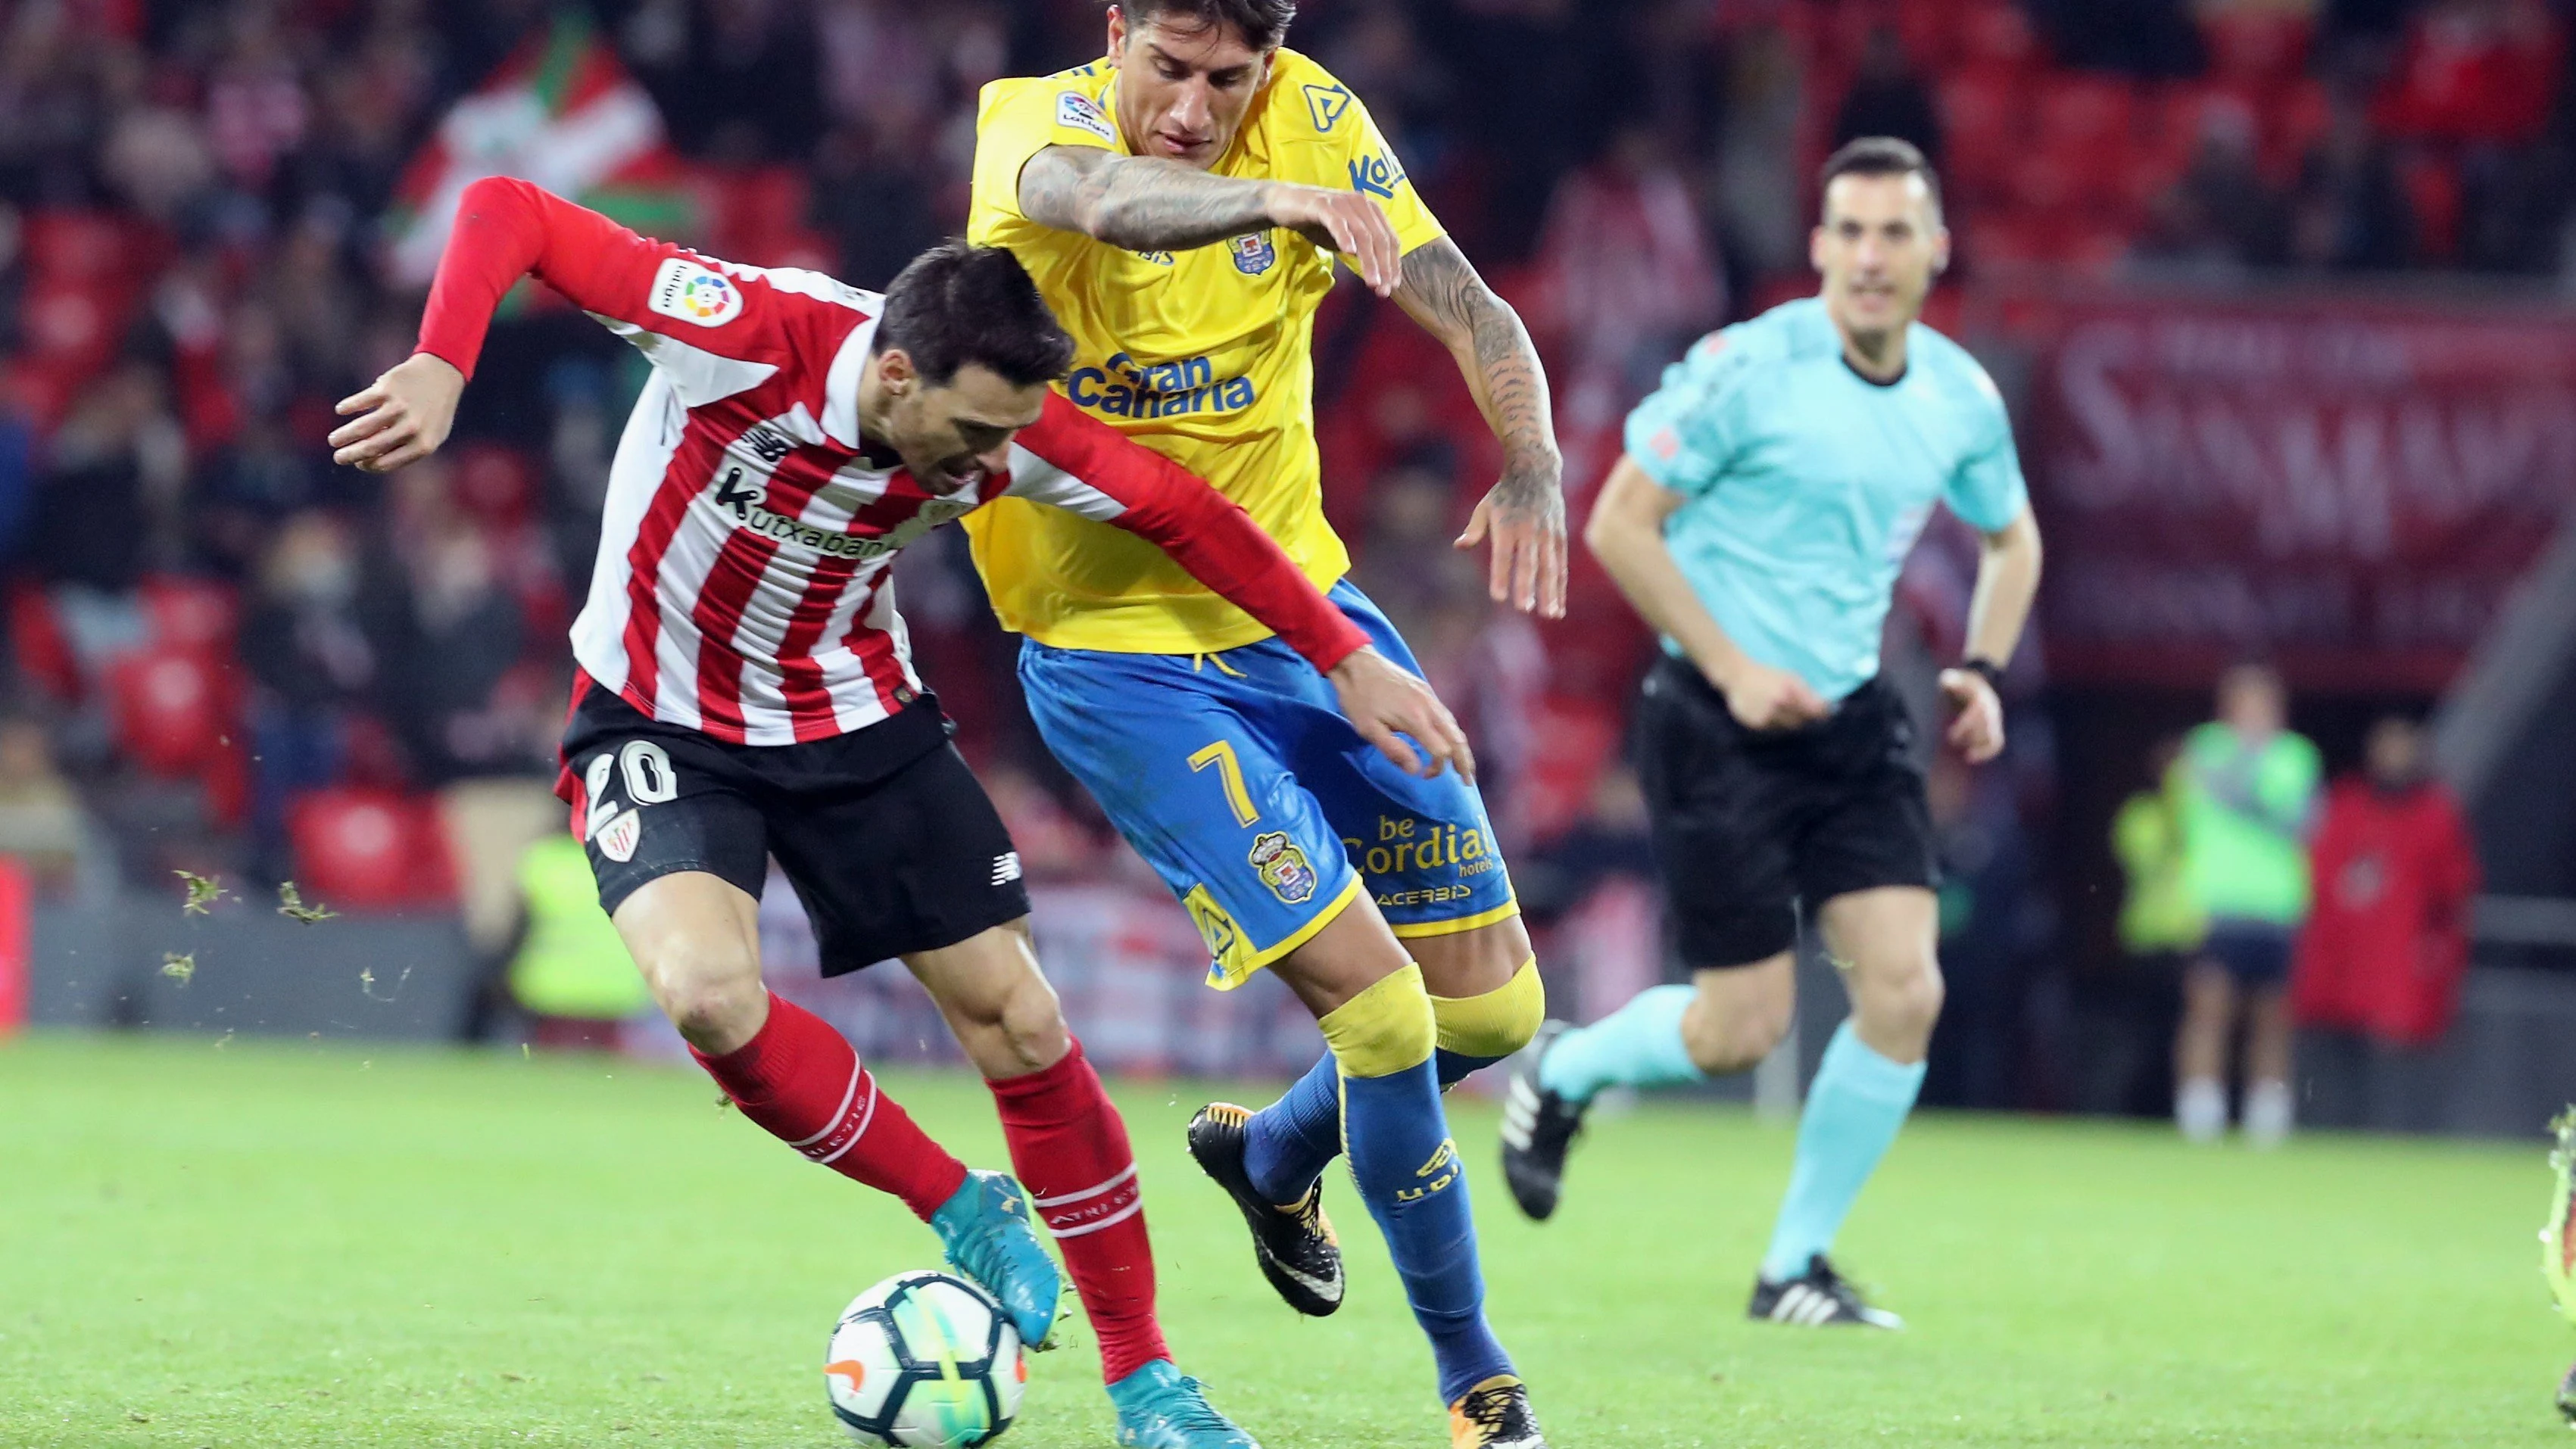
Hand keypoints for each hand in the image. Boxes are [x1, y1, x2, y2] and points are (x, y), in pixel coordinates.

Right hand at [329, 352, 464, 472]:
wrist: (442, 375)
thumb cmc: (434, 411)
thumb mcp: (430, 435)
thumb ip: (406, 450)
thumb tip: (370, 460)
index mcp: (423, 445)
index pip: (386, 463)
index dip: (367, 465)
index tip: (358, 463)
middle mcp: (411, 428)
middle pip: (371, 447)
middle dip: (350, 455)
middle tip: (338, 458)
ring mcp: (399, 408)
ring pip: (362, 427)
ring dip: (343, 436)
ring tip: (333, 440)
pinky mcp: (388, 388)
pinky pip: (360, 401)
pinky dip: (347, 407)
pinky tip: (341, 410)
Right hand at [1265, 183, 1400, 296]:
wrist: (1283, 203)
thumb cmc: (1317, 223)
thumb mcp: (1344, 238)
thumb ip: (1361, 251)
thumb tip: (1379, 277)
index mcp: (1370, 210)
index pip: (1390, 239)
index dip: (1393, 263)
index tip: (1392, 285)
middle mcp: (1360, 203)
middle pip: (1379, 238)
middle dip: (1384, 266)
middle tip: (1383, 290)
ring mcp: (1341, 202)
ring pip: (1362, 234)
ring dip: (1369, 260)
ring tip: (1371, 281)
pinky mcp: (1321, 204)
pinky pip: (1337, 222)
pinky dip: (1344, 236)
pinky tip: (1349, 252)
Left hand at [1328, 646, 1474, 782]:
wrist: (1357, 662)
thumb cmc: (1358, 697)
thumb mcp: (1368, 729)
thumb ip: (1393, 750)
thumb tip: (1415, 769)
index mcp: (1416, 719)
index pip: (1442, 750)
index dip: (1437, 768)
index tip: (1424, 775)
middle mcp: (1429, 707)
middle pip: (1456, 739)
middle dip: (1464, 761)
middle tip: (1469, 781)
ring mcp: (1429, 696)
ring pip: (1454, 726)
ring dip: (1461, 747)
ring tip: (1464, 764)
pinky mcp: (1425, 689)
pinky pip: (1446, 715)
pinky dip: (1453, 732)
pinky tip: (1450, 739)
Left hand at [1455, 462, 1567, 617]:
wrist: (1536, 471)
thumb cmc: (1504, 493)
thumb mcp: (1485, 506)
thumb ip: (1474, 529)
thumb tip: (1459, 546)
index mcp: (1506, 526)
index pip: (1502, 556)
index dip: (1501, 576)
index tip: (1498, 597)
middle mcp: (1528, 531)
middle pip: (1528, 563)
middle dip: (1526, 586)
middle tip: (1525, 608)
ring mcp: (1546, 534)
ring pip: (1549, 567)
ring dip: (1550, 592)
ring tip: (1550, 615)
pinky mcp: (1559, 537)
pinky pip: (1560, 565)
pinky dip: (1560, 586)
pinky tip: (1558, 605)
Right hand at [1713, 660, 1828, 731]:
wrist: (1737, 675)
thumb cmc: (1768, 674)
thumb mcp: (1790, 677)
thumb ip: (1808, 693)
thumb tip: (1829, 708)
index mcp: (1790, 690)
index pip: (1815, 711)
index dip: (1822, 714)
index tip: (1823, 715)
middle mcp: (1779, 704)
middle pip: (1802, 722)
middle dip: (1805, 720)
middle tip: (1801, 714)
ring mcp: (1767, 715)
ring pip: (1788, 729)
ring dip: (1790, 724)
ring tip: (1784, 713)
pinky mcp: (1756, 724)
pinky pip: (1773, 731)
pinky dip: (1776, 726)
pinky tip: (1771, 715)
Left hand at [1939, 667, 2005, 762]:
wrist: (1979, 682)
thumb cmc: (1961, 682)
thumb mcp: (1954, 677)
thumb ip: (1949, 679)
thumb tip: (1945, 681)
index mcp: (1981, 698)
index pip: (1976, 714)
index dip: (1964, 727)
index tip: (1950, 736)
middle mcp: (1992, 710)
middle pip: (1986, 728)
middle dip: (1970, 737)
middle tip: (1953, 742)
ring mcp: (1995, 719)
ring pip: (1994, 738)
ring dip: (1980, 748)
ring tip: (1967, 755)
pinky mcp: (1995, 727)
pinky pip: (1997, 743)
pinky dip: (1987, 753)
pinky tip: (1972, 758)